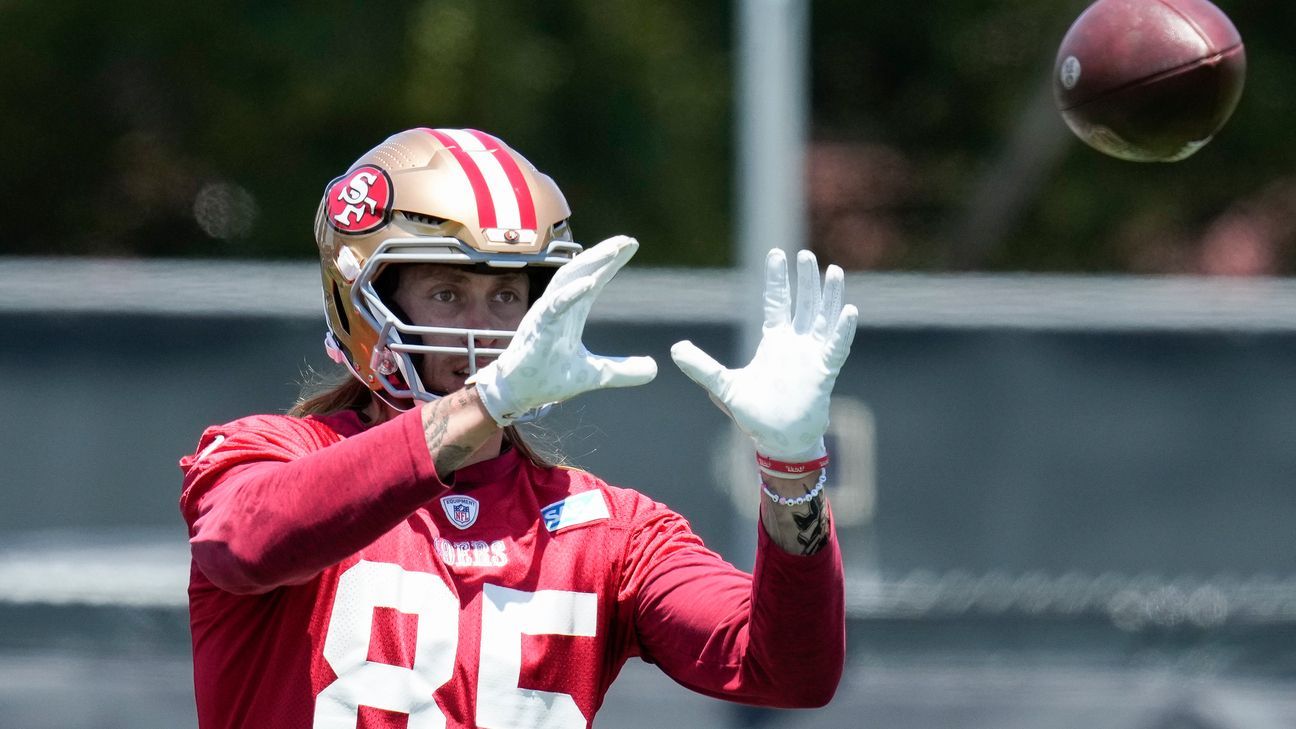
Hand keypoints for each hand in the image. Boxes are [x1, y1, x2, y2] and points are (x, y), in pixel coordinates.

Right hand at [471, 236, 657, 425]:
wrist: (519, 394)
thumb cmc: (548, 377)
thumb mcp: (596, 375)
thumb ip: (623, 370)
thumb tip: (653, 368)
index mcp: (572, 312)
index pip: (594, 279)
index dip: (611, 262)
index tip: (631, 244)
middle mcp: (559, 306)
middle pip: (582, 271)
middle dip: (604, 254)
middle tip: (626, 241)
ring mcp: (547, 315)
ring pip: (567, 280)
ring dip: (589, 264)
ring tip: (612, 251)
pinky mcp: (538, 329)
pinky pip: (554, 306)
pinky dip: (571, 294)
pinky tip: (590, 283)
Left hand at [671, 249, 857, 461]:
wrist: (779, 440)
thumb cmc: (756, 414)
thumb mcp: (724, 386)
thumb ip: (702, 367)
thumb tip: (674, 349)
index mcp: (775, 341)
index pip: (777, 302)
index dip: (777, 279)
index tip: (776, 254)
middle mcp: (796, 344)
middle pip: (804, 303)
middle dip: (805, 279)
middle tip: (804, 255)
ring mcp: (812, 356)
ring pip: (825, 318)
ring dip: (829, 296)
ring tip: (833, 271)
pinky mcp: (824, 372)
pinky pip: (836, 347)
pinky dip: (843, 331)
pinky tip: (849, 310)